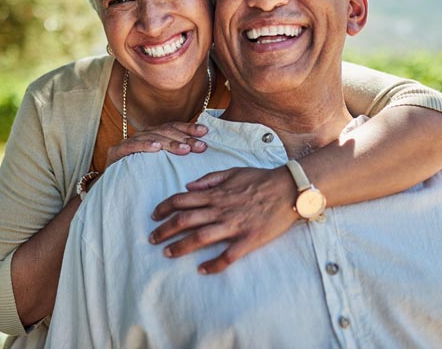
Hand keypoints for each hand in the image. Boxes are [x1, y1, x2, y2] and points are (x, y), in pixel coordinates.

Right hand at [105, 122, 207, 167]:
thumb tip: (202, 147)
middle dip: (185, 138)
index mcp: (153, 134)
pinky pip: (131, 146)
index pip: (173, 126)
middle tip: (200, 146)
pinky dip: (144, 145)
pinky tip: (155, 147)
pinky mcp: (115, 152)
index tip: (205, 132)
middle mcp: (142, 135)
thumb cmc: (142, 176)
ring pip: (152, 137)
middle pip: (166, 131)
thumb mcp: (163, 164)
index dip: (189, 128)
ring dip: (169, 143)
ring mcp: (128, 142)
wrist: (113, 188)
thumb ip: (177, 153)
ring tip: (184, 149)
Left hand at [149, 166, 298, 273]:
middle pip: (185, 220)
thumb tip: (188, 187)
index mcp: (216, 193)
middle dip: (165, 230)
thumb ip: (209, 179)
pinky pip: (227, 255)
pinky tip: (202, 270)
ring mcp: (234, 225)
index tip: (154, 216)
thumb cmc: (260, 179)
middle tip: (152, 239)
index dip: (165, 207)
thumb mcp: (233, 171)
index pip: (182, 199)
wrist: (289, 189)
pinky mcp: (248, 239)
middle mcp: (220, 209)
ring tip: (167, 253)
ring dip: (181, 246)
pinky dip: (213, 264)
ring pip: (200, 237)